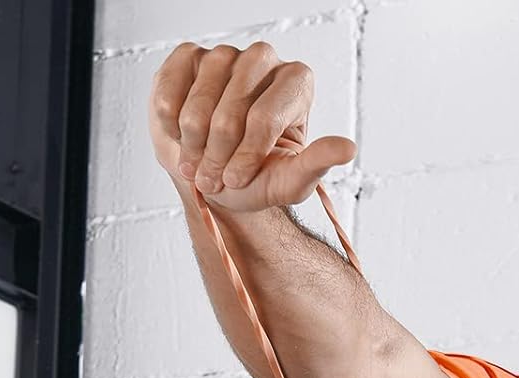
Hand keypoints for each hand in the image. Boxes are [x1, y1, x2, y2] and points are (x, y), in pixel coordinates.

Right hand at [148, 40, 355, 213]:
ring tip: (197, 163)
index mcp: (297, 83)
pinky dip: (170, 117)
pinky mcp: (189, 56)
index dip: (246, 155)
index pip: (266, 117)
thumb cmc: (257, 179)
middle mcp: (264, 60)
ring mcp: (226, 54)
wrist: (214, 175)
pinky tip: (179, 136)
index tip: (236, 181)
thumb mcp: (289, 181)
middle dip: (219, 151)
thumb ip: (317, 164)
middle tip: (212, 179)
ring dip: (194, 138)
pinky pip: (174, 82)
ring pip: (203, 93)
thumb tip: (348, 148)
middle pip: (233, 105)